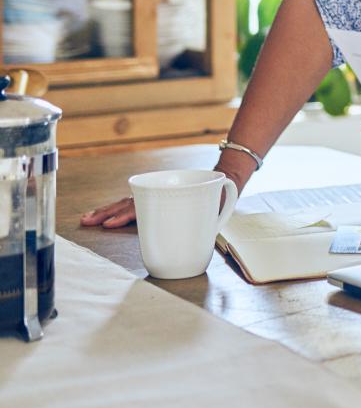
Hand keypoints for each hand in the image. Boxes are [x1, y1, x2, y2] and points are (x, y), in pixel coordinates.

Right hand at [81, 159, 245, 228]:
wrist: (224, 178)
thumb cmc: (218, 196)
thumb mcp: (216, 207)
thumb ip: (210, 217)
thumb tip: (204, 229)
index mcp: (171, 197)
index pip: (144, 207)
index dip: (126, 216)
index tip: (110, 225)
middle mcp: (159, 195)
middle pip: (129, 203)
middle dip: (107, 212)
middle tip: (88, 221)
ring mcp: (155, 195)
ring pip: (127, 203)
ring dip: (107, 211)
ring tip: (88, 218)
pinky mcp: (155, 199)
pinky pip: (133, 204)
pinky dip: (117, 210)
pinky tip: (103, 216)